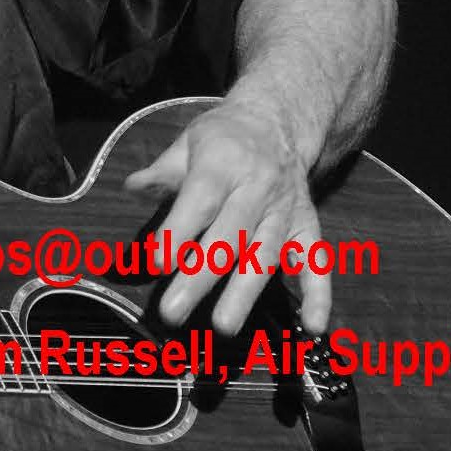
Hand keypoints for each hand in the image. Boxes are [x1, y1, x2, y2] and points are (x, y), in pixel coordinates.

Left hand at [122, 98, 327, 335]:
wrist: (280, 122)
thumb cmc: (223, 138)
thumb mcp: (188, 141)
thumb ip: (163, 171)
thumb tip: (132, 187)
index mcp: (224, 164)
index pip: (201, 201)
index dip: (178, 232)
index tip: (156, 264)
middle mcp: (258, 189)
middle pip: (228, 238)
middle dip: (199, 278)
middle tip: (172, 313)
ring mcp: (285, 210)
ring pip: (264, 256)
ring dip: (244, 293)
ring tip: (223, 327)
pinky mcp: (306, 227)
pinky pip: (317, 262)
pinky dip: (318, 295)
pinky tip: (311, 328)